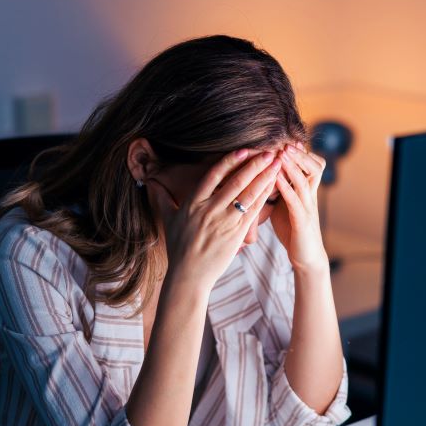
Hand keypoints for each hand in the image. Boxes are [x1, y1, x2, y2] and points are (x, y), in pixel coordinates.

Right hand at [145, 149, 280, 290]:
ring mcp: (224, 222)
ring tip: (276, 164)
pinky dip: (264, 197)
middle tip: (270, 152)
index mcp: (193, 203)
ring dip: (264, 178)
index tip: (243, 149)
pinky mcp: (236, 234)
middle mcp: (209, 210)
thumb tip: (149, 183)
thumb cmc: (179, 248)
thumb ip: (161, 199)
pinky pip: (253, 212)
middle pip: (235, 182)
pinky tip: (273, 187)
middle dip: (254, 165)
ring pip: (247, 195)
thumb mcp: (168, 220)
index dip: (229, 161)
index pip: (213, 176)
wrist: (188, 275)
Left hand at [272, 141, 329, 273]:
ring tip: (281, 153)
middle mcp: (310, 197)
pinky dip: (286, 187)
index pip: (310, 165)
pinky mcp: (302, 222)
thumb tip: (267, 173)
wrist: (306, 257)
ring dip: (292, 166)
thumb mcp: (286, 205)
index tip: (285, 140)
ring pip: (304, 181)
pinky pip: (295, 201)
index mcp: (306, 191)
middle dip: (299, 154)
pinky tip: (275, 178)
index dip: (300, 152)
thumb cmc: (293, 230)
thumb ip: (280, 189)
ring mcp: (308, 208)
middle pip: (313, 167)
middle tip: (285, 142)